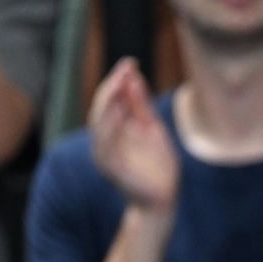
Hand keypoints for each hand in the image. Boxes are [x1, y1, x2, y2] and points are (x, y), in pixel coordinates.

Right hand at [89, 58, 178, 213]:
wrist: (162, 199)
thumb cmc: (157, 165)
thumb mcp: (151, 129)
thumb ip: (141, 106)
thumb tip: (134, 77)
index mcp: (114, 131)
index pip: (111, 101)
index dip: (118, 81)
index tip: (130, 63)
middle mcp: (105, 142)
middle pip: (102, 109)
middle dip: (113, 87)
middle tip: (125, 68)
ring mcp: (105, 155)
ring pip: (100, 124)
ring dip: (109, 103)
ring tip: (119, 83)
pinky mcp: (111, 169)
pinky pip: (106, 144)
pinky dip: (111, 126)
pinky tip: (120, 110)